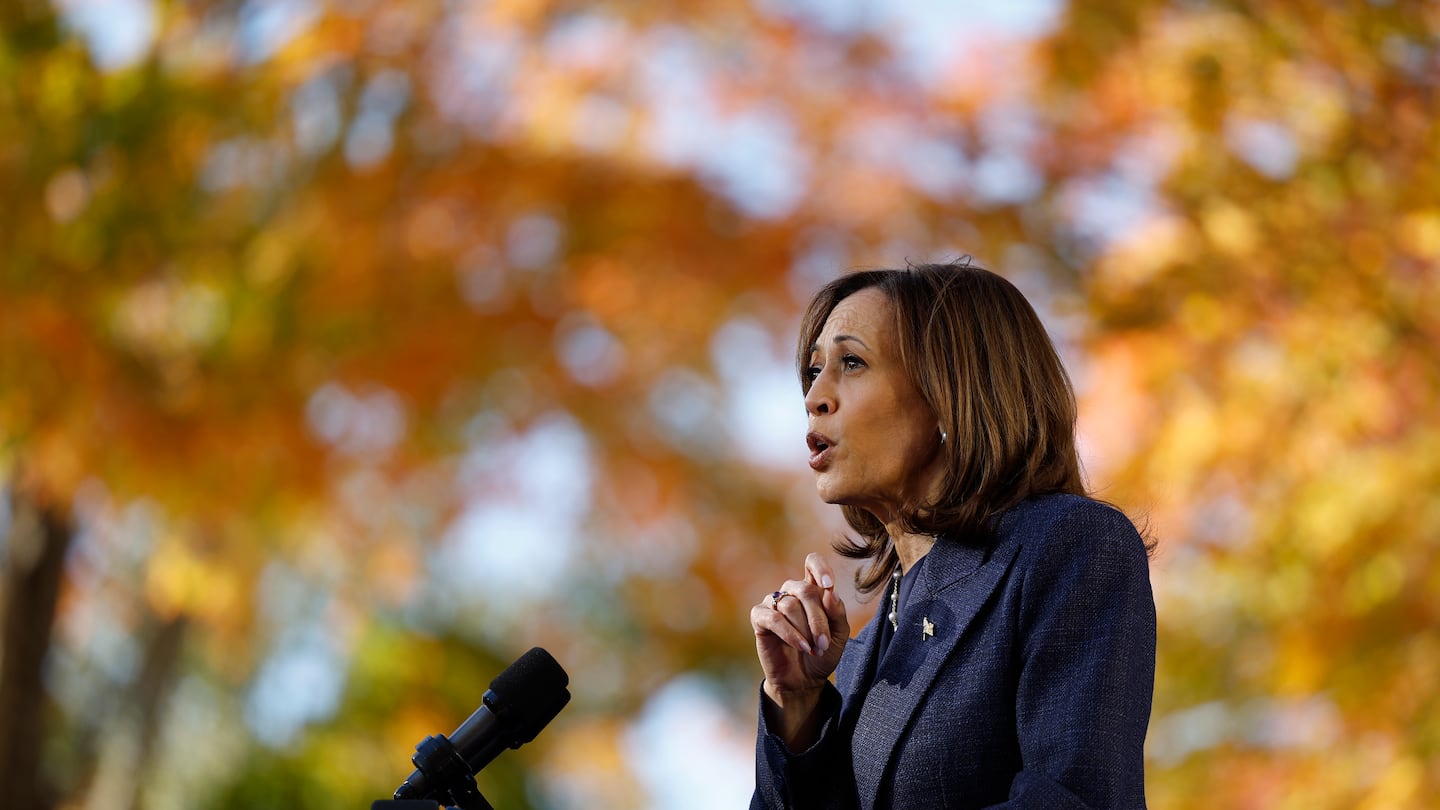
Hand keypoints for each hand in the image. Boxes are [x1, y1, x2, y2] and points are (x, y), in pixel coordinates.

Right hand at [751, 553, 849, 740]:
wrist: (804, 680)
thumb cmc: (822, 653)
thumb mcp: (839, 635)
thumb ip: (837, 612)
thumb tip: (830, 592)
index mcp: (813, 589)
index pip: (812, 562)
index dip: (820, 568)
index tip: (829, 585)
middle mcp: (792, 591)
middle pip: (806, 590)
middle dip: (818, 619)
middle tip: (824, 643)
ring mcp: (774, 603)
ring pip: (791, 605)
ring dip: (806, 630)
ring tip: (814, 650)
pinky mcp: (760, 618)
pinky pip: (774, 618)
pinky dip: (790, 634)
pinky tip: (802, 647)